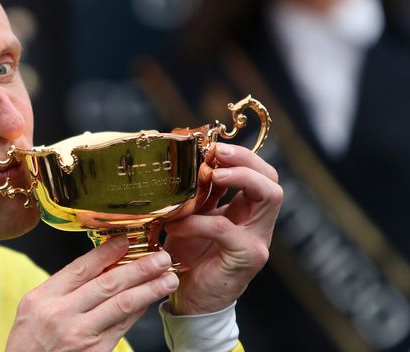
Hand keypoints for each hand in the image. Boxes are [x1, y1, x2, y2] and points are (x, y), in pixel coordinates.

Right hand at [6, 236, 178, 351]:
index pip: (81, 268)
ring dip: (149, 289)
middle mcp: (61, 315)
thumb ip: (61, 288)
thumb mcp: (33, 309)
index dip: (107, 252)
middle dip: (139, 268)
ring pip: (122, 305)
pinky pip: (122, 327)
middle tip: (161, 257)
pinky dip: (138, 311)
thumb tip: (99, 267)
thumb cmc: (28, 344)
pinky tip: (150, 300)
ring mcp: (80, 335)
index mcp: (43, 298)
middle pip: (107, 284)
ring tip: (167, 278)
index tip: (126, 240)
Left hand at [164, 142, 282, 314]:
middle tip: (217, 154)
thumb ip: (200, 196)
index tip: (213, 147)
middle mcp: (259, 225)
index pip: (261, 174)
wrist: (190, 301)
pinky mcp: (245, 257)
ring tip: (209, 174)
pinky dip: (198, 221)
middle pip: (272, 180)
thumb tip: (190, 163)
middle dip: (246, 160)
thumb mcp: (194, 219)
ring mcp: (257, 241)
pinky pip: (224, 228)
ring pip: (267, 197)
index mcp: (248, 212)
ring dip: (238, 178)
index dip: (242, 156)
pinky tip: (177, 225)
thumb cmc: (190, 259)